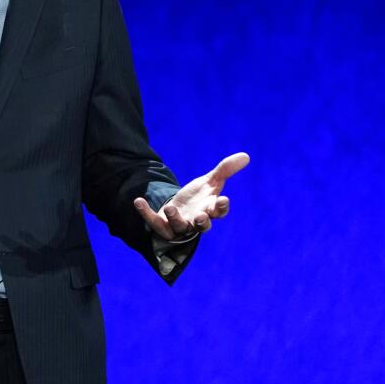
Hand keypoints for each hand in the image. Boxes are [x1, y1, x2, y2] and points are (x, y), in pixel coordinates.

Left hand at [134, 152, 248, 240]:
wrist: (180, 207)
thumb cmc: (200, 197)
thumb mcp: (211, 181)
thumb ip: (226, 170)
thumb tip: (246, 156)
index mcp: (210, 210)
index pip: (219, 212)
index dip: (222, 208)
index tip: (223, 200)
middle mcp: (196, 221)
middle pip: (202, 226)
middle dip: (201, 222)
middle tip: (200, 217)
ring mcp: (180, 226)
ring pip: (179, 227)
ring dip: (175, 218)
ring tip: (170, 207)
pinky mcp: (163, 226)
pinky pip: (154, 223)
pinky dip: (146, 213)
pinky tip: (138, 201)